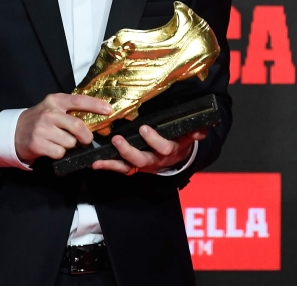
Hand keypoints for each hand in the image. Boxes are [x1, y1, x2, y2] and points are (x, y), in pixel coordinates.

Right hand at [15, 93, 110, 162]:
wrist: (14, 132)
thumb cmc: (40, 121)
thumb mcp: (52, 108)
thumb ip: (70, 111)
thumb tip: (96, 120)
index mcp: (55, 101)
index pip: (79, 101)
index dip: (96, 105)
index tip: (109, 110)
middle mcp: (49, 113)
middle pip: (78, 126)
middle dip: (86, 136)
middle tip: (86, 140)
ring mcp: (43, 128)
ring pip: (70, 142)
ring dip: (69, 146)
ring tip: (60, 142)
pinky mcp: (38, 143)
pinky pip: (59, 152)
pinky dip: (59, 153)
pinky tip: (52, 148)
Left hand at [92, 125, 206, 174]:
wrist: (177, 158)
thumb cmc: (181, 139)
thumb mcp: (190, 135)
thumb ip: (196, 130)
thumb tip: (202, 128)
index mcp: (170, 150)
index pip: (163, 147)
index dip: (154, 140)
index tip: (144, 128)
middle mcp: (155, 160)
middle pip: (142, 159)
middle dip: (129, 150)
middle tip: (117, 139)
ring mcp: (143, 165)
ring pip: (129, 166)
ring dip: (114, 160)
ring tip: (100, 156)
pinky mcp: (133, 167)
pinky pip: (120, 168)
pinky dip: (107, 166)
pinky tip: (94, 163)